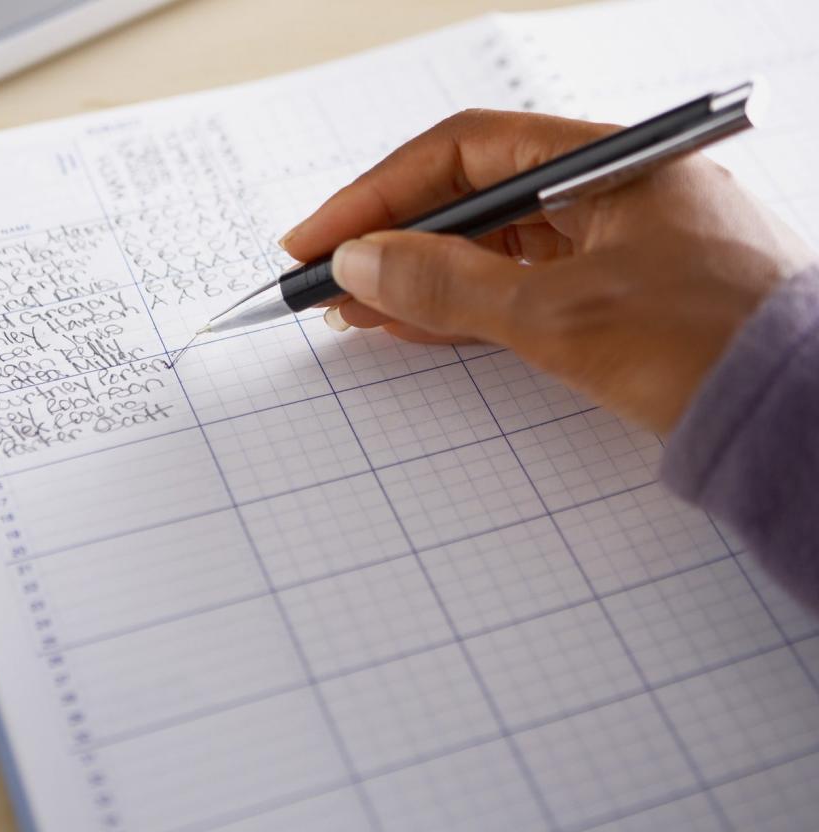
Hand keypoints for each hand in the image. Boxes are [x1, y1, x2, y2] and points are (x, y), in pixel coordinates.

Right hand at [280, 110, 813, 433]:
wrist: (794, 419)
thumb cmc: (704, 347)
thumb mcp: (559, 315)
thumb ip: (449, 285)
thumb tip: (360, 260)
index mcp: (603, 161)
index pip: (463, 154)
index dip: (378, 193)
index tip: (319, 237)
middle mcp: (602, 191)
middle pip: (470, 199)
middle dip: (390, 239)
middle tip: (323, 278)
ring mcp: (606, 245)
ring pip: (488, 249)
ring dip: (418, 277)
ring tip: (351, 307)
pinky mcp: (607, 297)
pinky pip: (516, 290)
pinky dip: (461, 308)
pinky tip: (409, 324)